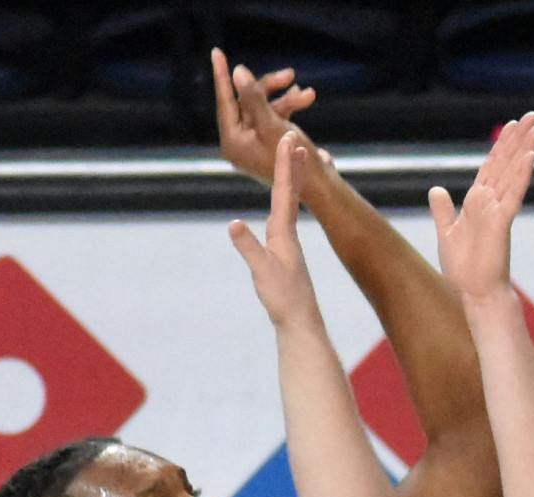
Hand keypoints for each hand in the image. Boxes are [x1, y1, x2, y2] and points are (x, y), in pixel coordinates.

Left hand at [213, 46, 322, 185]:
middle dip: (271, 88)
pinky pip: (273, 117)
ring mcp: (254, 144)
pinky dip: (289, 108)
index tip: (216, 52)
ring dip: (286, 99)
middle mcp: (240, 143)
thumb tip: (237, 72)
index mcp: (233, 142)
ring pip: (264, 107)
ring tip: (308, 95)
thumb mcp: (271, 122)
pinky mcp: (269, 143)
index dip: (222, 75)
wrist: (318, 185)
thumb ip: (253, 97)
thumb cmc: (292, 156)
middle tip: (290, 74)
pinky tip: (305, 99)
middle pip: (247, 101)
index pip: (225, 101)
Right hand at [228, 130, 319, 327]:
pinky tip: (283, 205)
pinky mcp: (286, 255)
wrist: (300, 322)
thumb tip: (234, 224)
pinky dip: (285, 203)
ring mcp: (288, 244)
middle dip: (291, 163)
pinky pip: (285, 219)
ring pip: (290, 204)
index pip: (284, 191)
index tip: (288, 137)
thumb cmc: (283, 299)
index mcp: (283, 232)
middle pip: (290, 191)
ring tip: (295, 161)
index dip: (284, 164)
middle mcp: (288, 233)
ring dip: (291, 179)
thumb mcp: (261, 271)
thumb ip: (248, 247)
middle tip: (294, 137)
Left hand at [430, 112, 533, 304]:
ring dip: (525, 149)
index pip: (491, 166)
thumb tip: (436, 189)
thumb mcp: (446, 233)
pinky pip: (513, 195)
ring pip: (513, 173)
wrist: (473, 293)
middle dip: (518, 139)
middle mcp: (490, 202)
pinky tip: (530, 157)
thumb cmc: (463, 269)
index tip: (512, 125)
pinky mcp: (502, 223)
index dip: (500, 145)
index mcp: (478, 202)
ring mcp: (498, 211)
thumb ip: (443, 210)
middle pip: (506, 163)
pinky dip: (521, 177)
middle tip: (533, 115)